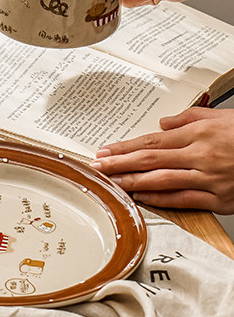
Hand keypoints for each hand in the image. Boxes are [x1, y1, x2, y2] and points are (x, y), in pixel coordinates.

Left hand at [90, 107, 233, 213]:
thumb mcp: (222, 117)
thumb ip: (189, 119)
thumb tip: (162, 123)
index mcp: (200, 133)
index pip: (152, 140)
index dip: (124, 147)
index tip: (104, 151)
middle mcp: (201, 155)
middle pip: (150, 158)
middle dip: (119, 164)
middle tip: (96, 167)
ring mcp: (209, 178)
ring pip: (161, 180)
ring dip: (131, 182)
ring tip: (110, 183)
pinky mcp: (218, 199)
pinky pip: (182, 200)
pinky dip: (158, 199)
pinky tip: (140, 198)